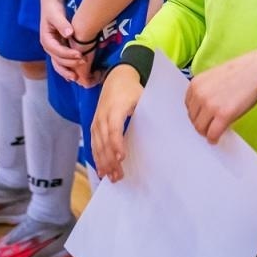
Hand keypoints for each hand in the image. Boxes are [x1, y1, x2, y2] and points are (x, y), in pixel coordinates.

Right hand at [40, 0, 84, 81]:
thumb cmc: (53, 9)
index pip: (56, 50)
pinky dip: (67, 68)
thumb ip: (62, 24)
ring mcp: (53, 48)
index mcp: (46, 39)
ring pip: (58, 63)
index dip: (68, 54)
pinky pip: (62, 61)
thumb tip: (69, 34)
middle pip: (58, 59)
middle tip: (84, 62)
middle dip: (70, 63)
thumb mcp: (56, 14)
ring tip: (77, 77)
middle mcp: (48, 46)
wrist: (51, 5)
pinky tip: (74, 75)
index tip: (80, 55)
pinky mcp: (58, 48)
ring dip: (67, 70)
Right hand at [92, 65, 144, 180]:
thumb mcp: (142, 97)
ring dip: (103, 162)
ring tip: (111, 177)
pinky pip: (93, 144)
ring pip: (97, 145)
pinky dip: (97, 158)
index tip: (121, 158)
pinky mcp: (94, 126)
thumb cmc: (132, 90)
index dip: (117, 144)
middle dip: (110, 160)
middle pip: (104, 141)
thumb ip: (148, 111)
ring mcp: (96, 122)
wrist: (116, 79)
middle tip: (119, 176)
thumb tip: (163, 128)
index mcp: (115, 109)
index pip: (114, 128)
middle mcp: (103, 116)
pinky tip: (102, 170)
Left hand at [184, 49, 256, 144]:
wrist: (256, 70)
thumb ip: (204, 92)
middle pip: (193, 118)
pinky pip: (212, 134)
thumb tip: (202, 111)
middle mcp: (200, 94)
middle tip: (209, 126)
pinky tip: (216, 139)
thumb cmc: (239, 73)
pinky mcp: (223, 115)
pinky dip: (213, 139)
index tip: (203, 117)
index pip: (189, 106)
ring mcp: (210, 105)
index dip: (197, 113)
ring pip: (200, 128)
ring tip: (213, 132)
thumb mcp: (213, 78)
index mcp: (196, 84)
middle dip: (201, 123)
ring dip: (206, 132)